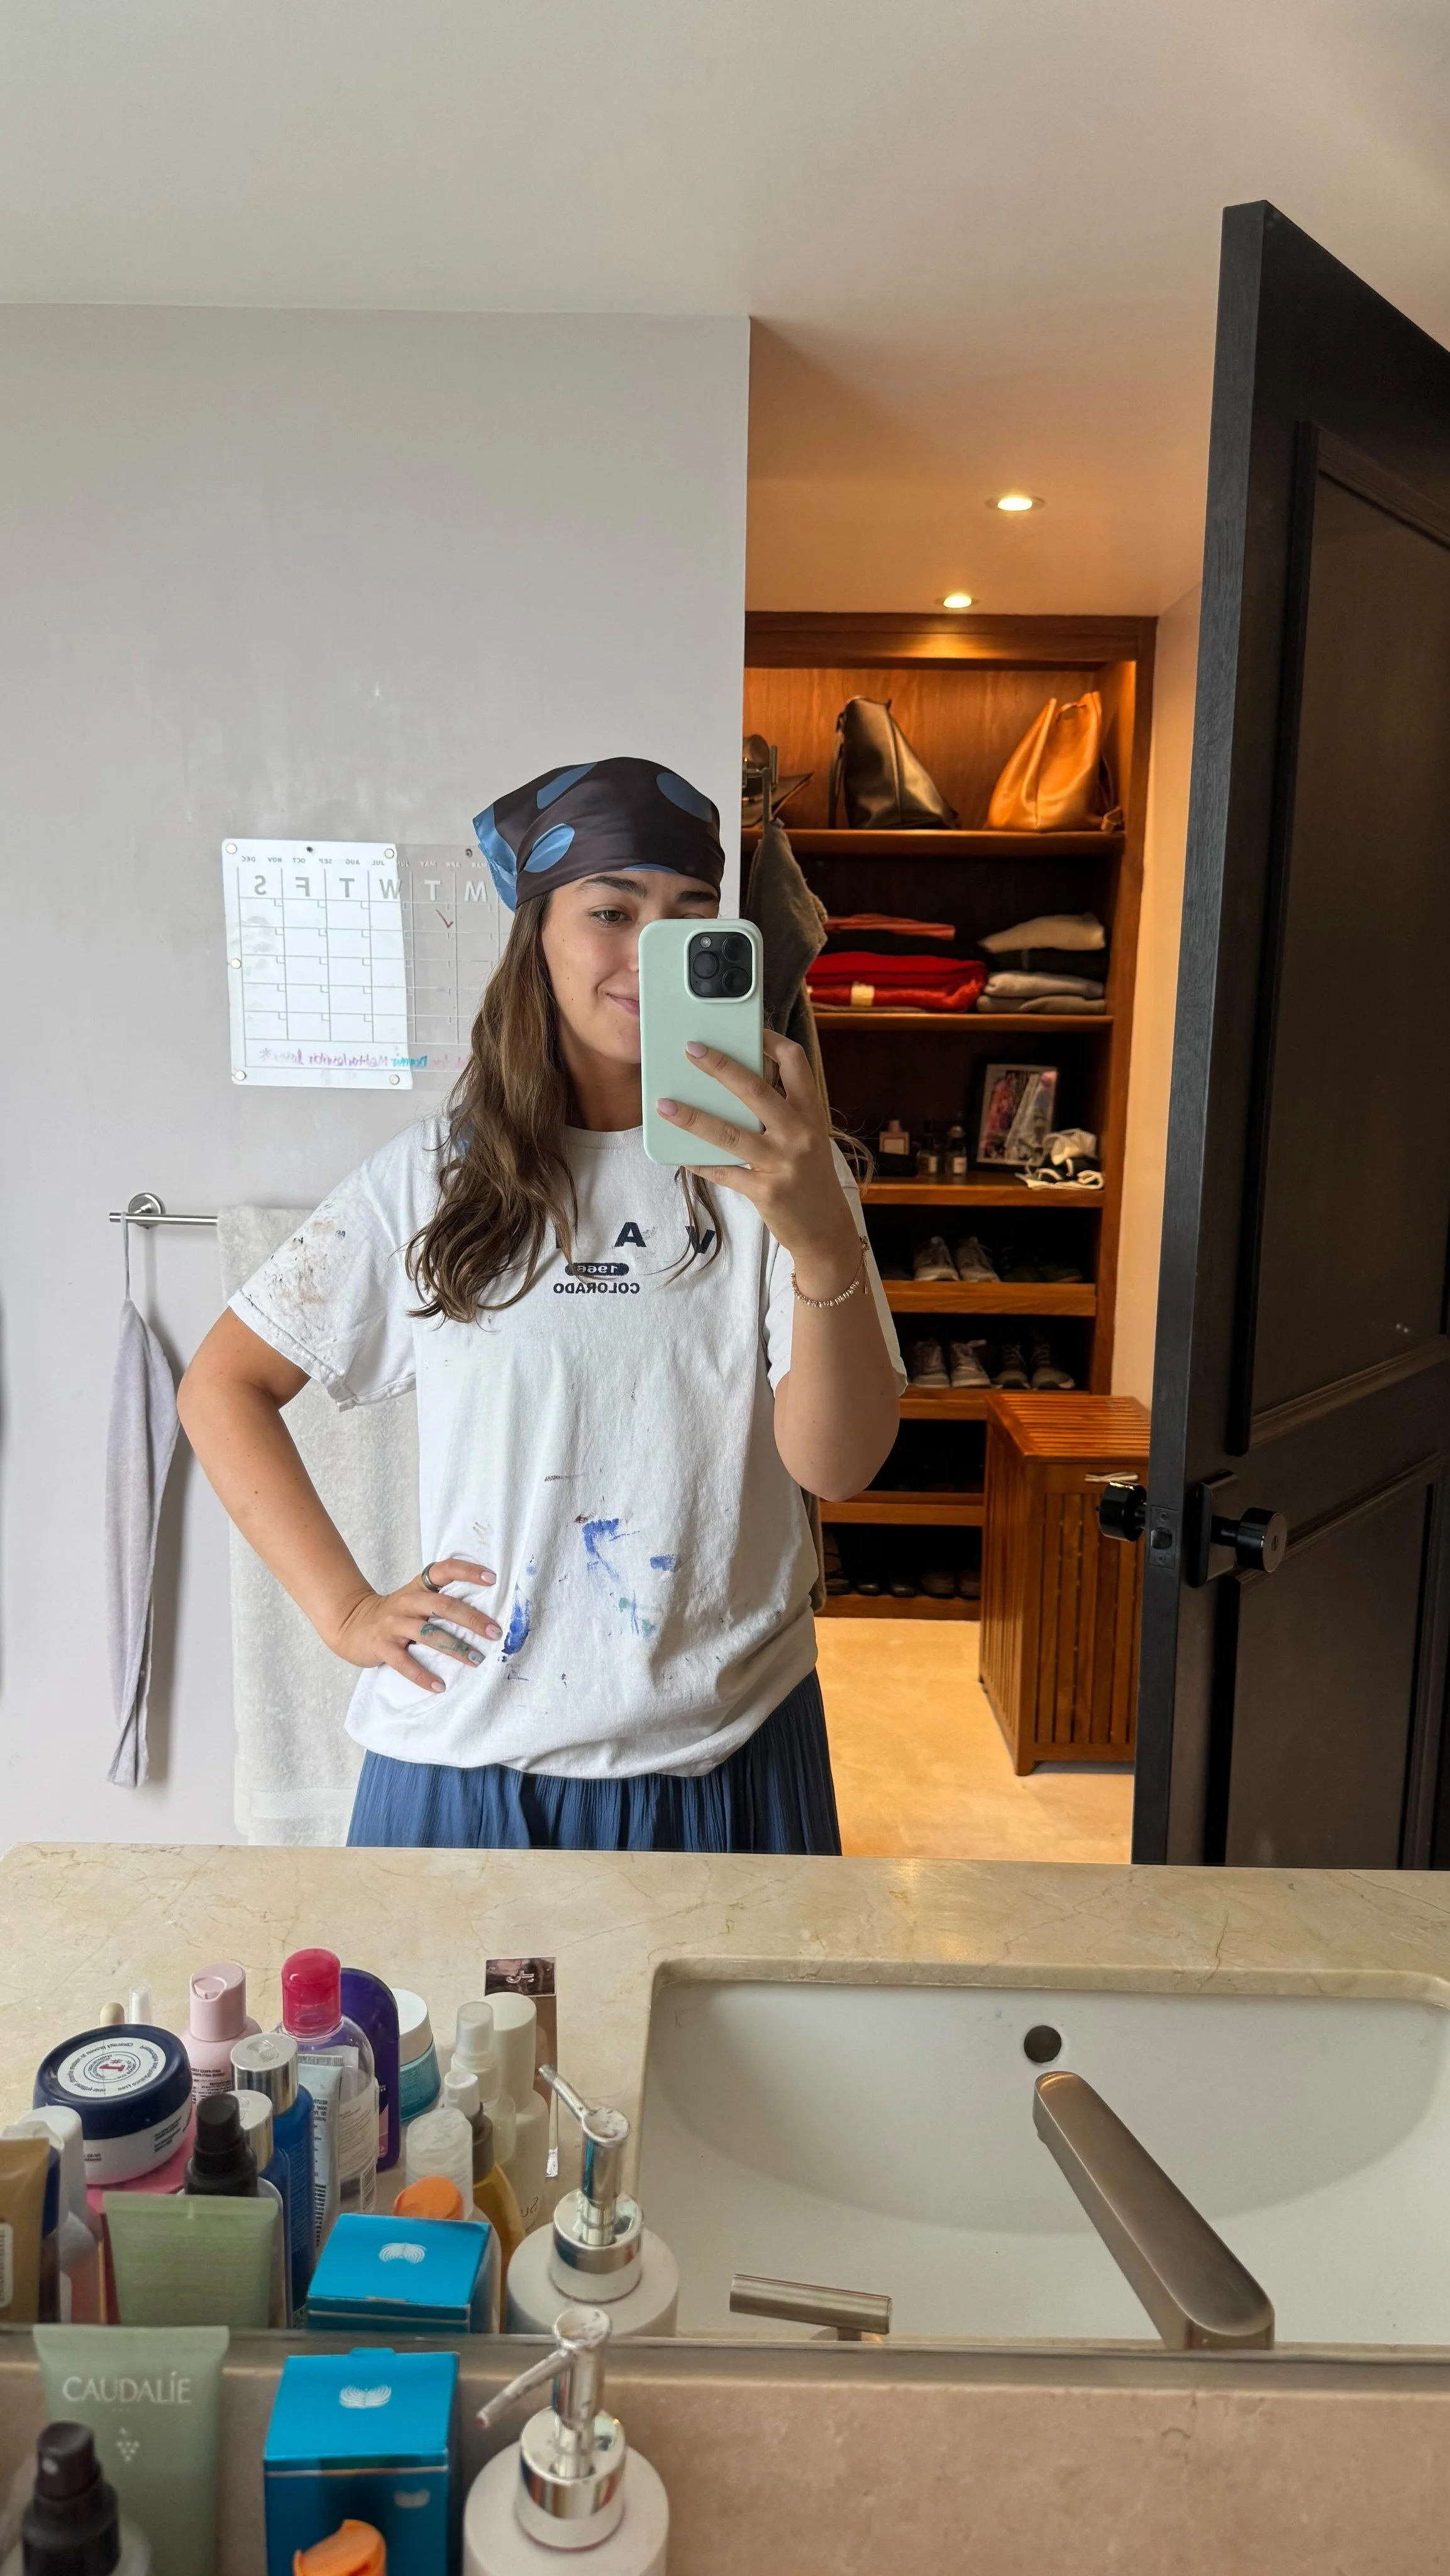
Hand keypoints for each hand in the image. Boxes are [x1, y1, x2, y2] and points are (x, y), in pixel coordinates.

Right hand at [331, 1557, 498, 1693]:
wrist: (350, 1624)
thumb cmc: (395, 1614)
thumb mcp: (415, 1598)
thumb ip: (440, 1599)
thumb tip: (483, 1613)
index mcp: (418, 1586)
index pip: (444, 1570)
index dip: (468, 1571)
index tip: (492, 1579)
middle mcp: (407, 1601)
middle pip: (443, 1605)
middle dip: (472, 1619)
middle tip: (494, 1632)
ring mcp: (393, 1624)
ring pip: (428, 1634)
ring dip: (455, 1647)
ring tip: (475, 1660)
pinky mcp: (382, 1646)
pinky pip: (405, 1663)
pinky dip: (423, 1676)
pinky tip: (440, 1686)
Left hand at [656, 1031, 861, 1294]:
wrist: (825, 1228)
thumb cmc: (809, 1175)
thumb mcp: (806, 1136)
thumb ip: (779, 1110)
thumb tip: (733, 1082)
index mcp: (811, 1113)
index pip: (795, 1063)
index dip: (770, 1040)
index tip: (747, 1028)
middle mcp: (800, 1134)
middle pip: (756, 1090)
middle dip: (720, 1066)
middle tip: (690, 1049)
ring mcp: (783, 1164)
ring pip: (730, 1133)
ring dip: (693, 1117)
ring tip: (663, 1104)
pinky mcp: (766, 1191)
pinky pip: (723, 1172)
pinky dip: (699, 1162)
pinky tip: (679, 1154)